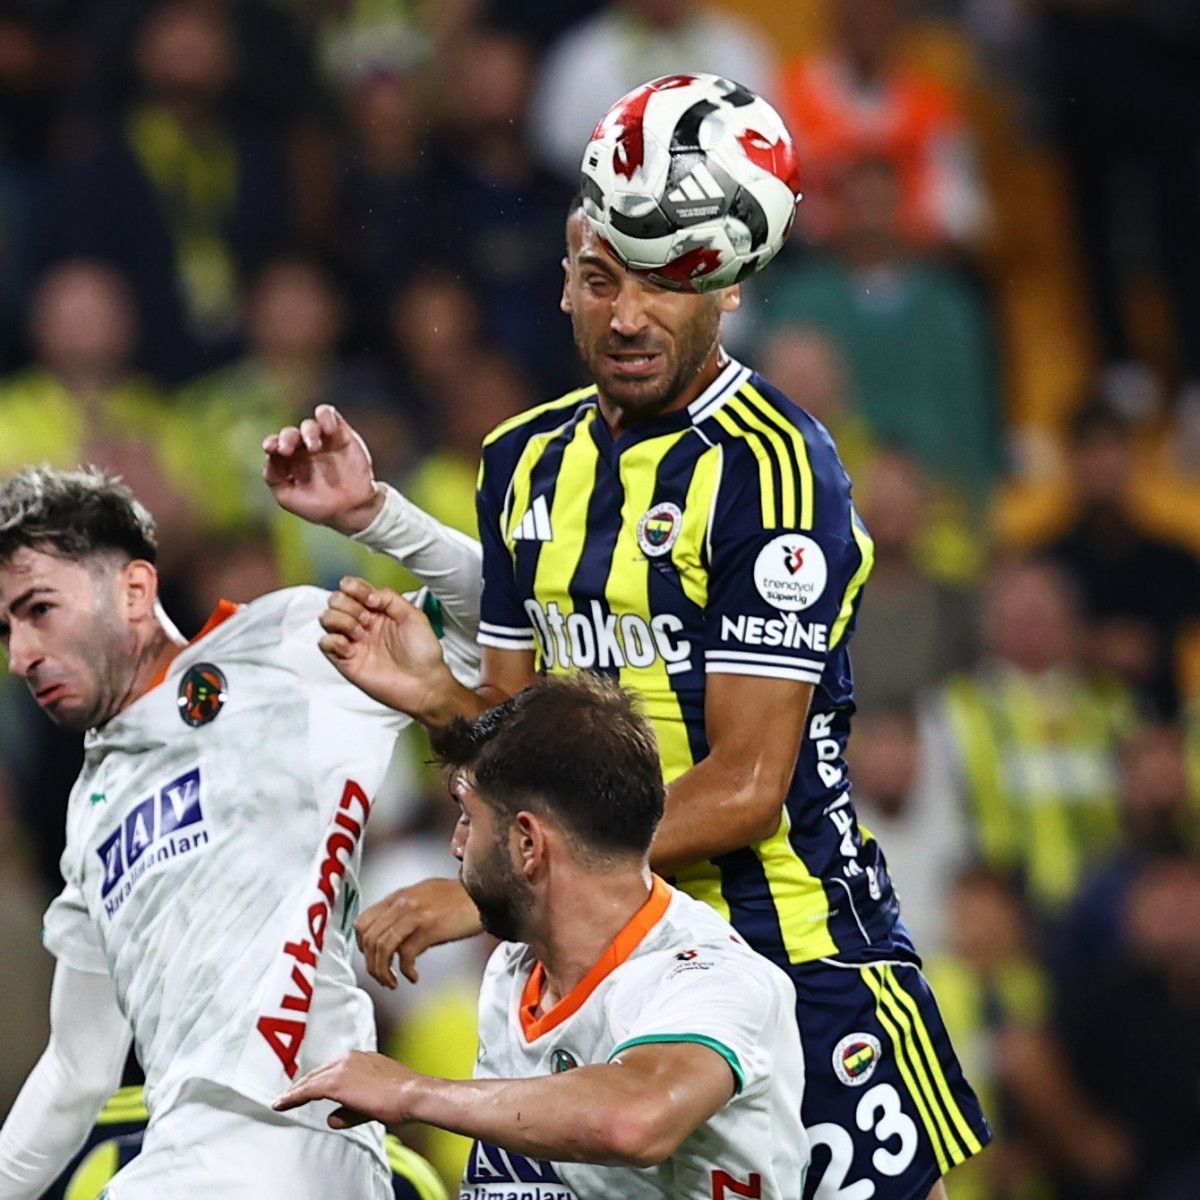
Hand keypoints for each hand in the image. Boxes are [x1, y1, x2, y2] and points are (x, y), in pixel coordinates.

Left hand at [263, 404, 385, 533]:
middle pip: (291, 433)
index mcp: (290, 461)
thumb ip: (274, 477)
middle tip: (288, 449)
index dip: (272, 442)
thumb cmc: (319, 507)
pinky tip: (328, 428)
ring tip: (314, 446)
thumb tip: (270, 456)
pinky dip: (326, 416)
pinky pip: (330, 415)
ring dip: (308, 431)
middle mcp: (304, 449)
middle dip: (287, 437)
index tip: (270, 448)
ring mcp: (324, 441)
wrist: (352, 511)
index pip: (276, 445)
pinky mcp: (341, 435)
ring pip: (310, 424)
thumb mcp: (288, 498)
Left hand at [273, 1051, 418, 1127]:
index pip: (334, 1069)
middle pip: (319, 1072)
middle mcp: (351, 1058)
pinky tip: (282, 1104)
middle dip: (303, 1083)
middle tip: (289, 1095)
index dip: (319, 1079)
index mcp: (362, 1059)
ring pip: (312, 1079)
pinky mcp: (336, 1082)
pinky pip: (308, 1090)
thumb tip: (331, 1119)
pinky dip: (293, 1097)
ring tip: (283, 1101)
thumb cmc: (402, 1098)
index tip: (308, 1088)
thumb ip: (350, 1111)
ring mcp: (342, 1068)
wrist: (412, 1094)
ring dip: (296, 1090)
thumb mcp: (373, 1104)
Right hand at [319, 577, 454, 718]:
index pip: (353, 589)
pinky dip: (333, 641)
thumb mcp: (414, 615)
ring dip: (341, 621)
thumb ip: (390, 598)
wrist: (424, 683)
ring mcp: (353, 642)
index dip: (354, 587)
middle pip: (336, 601)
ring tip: (359, 633)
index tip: (368, 598)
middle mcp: (362, 624)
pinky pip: (325, 644)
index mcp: (378, 610)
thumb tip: (368, 594)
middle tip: (366, 618)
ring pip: (327, 619)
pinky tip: (350, 647)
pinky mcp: (345, 661)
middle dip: (348, 604)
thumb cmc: (423, 652)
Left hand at [356, 877, 482, 986]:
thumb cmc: (458, 898)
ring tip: (392, 982)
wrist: (483, 894)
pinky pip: (405, 955)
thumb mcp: (424, 895)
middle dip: (371, 964)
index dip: (362, 946)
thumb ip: (404, 910)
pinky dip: (405, 971)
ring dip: (383, 972)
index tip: (371, 958)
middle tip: (381, 976)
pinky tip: (413, 976)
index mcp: (399, 896)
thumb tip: (389, 931)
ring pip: (382, 948)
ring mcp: (415, 915)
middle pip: (369, 938)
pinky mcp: (430, 929)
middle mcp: (403, 904)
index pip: (363, 922)